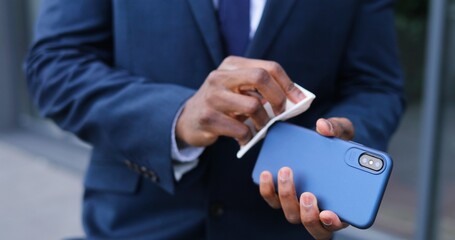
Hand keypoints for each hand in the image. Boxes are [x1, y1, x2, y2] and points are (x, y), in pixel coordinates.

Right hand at [176, 56, 305, 146]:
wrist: (187, 120)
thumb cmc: (221, 105)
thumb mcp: (237, 90)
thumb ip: (260, 90)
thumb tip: (295, 99)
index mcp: (231, 65)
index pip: (269, 67)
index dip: (289, 84)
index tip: (299, 100)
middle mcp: (220, 76)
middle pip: (261, 78)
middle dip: (278, 98)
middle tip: (281, 114)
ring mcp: (212, 96)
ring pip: (253, 105)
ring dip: (264, 122)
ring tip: (261, 129)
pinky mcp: (207, 117)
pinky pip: (240, 128)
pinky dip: (248, 137)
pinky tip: (244, 139)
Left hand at [259, 118, 353, 239]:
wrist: (320, 143)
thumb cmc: (337, 144)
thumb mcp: (342, 132)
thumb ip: (336, 129)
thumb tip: (322, 126)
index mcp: (343, 202)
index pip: (339, 222)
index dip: (334, 223)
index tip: (329, 214)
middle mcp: (320, 209)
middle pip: (312, 224)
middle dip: (308, 213)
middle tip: (308, 194)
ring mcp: (300, 204)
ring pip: (291, 214)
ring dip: (287, 196)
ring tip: (286, 172)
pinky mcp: (283, 194)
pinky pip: (273, 199)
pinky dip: (268, 190)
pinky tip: (267, 173)